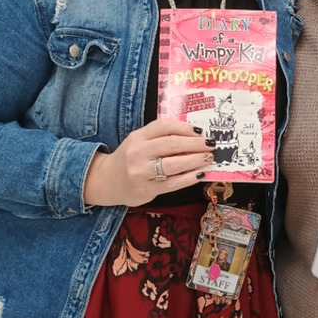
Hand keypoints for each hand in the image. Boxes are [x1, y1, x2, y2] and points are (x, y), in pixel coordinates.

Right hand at [84, 118, 211, 206]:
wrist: (107, 181)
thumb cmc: (129, 159)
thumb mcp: (139, 142)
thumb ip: (160, 137)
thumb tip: (193, 135)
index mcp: (138, 137)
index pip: (164, 127)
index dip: (185, 128)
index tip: (200, 131)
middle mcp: (138, 153)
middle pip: (172, 144)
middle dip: (195, 144)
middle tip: (211, 144)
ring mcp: (141, 172)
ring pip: (174, 164)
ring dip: (196, 160)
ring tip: (208, 158)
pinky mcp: (147, 190)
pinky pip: (173, 183)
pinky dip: (189, 178)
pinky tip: (200, 174)